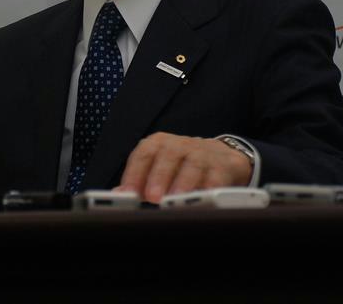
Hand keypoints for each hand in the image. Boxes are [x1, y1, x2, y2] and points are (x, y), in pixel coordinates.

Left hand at [115, 132, 252, 203]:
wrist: (221, 157)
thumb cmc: (182, 166)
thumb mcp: (159, 169)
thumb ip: (139, 181)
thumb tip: (119, 194)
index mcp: (160, 144)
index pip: (144, 154)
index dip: (135, 173)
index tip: (128, 193)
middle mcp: (180, 145)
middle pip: (168, 155)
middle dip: (159, 176)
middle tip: (153, 197)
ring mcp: (203, 153)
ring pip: (193, 164)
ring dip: (184, 182)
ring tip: (176, 199)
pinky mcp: (224, 165)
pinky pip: (217, 176)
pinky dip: (210, 187)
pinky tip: (204, 199)